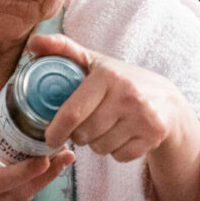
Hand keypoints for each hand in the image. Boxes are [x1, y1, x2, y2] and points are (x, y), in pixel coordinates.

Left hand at [25, 32, 199, 162]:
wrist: (166, 100)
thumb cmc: (119, 80)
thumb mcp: (94, 61)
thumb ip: (62, 49)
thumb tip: (33, 44)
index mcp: (107, 76)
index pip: (72, 113)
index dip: (56, 131)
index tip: (50, 138)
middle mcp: (128, 95)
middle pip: (84, 134)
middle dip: (78, 135)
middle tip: (83, 126)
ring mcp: (143, 117)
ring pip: (100, 148)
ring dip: (97, 144)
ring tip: (105, 127)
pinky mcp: (153, 136)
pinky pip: (119, 157)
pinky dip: (116, 152)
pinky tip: (122, 136)